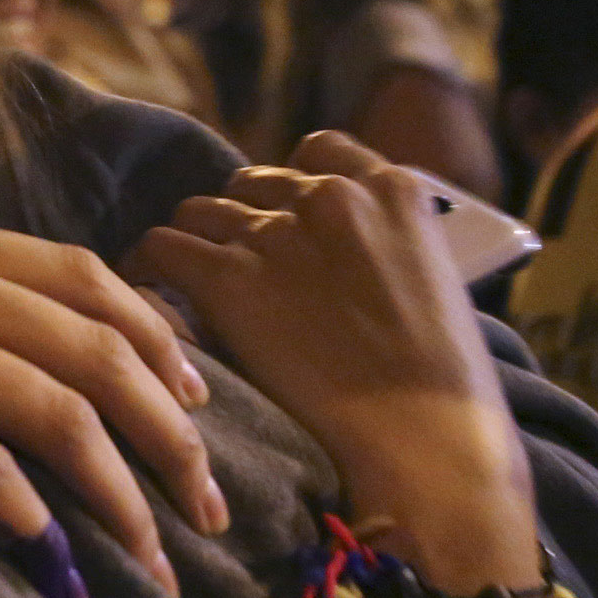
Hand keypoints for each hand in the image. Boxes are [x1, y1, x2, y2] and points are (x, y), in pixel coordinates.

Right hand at [0, 165, 224, 593]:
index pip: (81, 276)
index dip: (155, 338)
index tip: (194, 398)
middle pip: (101, 347)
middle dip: (175, 434)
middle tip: (214, 506)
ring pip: (56, 406)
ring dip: (123, 492)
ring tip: (158, 561)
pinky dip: (21, 508)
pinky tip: (51, 559)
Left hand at [125, 133, 526, 512]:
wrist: (427, 445)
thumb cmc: (448, 390)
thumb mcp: (436, 283)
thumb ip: (387, 246)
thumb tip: (341, 256)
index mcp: (392, 190)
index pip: (318, 152)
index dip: (292, 188)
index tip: (284, 222)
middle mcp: (331, 196)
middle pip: (253, 184)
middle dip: (243, 221)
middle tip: (239, 270)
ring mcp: (277, 235)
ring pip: (201, 211)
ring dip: (197, 244)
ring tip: (188, 285)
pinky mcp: (229, 280)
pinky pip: (160, 248)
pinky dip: (149, 267)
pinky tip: (149, 293)